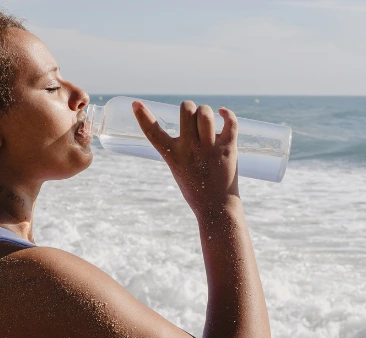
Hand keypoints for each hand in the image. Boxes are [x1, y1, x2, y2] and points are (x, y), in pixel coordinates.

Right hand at [132, 100, 240, 217]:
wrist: (215, 206)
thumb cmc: (194, 186)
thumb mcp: (177, 166)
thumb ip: (179, 146)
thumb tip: (190, 117)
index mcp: (173, 155)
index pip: (153, 133)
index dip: (142, 116)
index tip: (135, 103)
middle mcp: (190, 149)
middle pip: (186, 110)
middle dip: (188, 107)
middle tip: (191, 116)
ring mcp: (209, 148)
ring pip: (206, 113)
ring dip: (205, 111)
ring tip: (206, 119)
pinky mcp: (228, 148)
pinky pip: (230, 123)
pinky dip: (227, 113)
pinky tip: (222, 112)